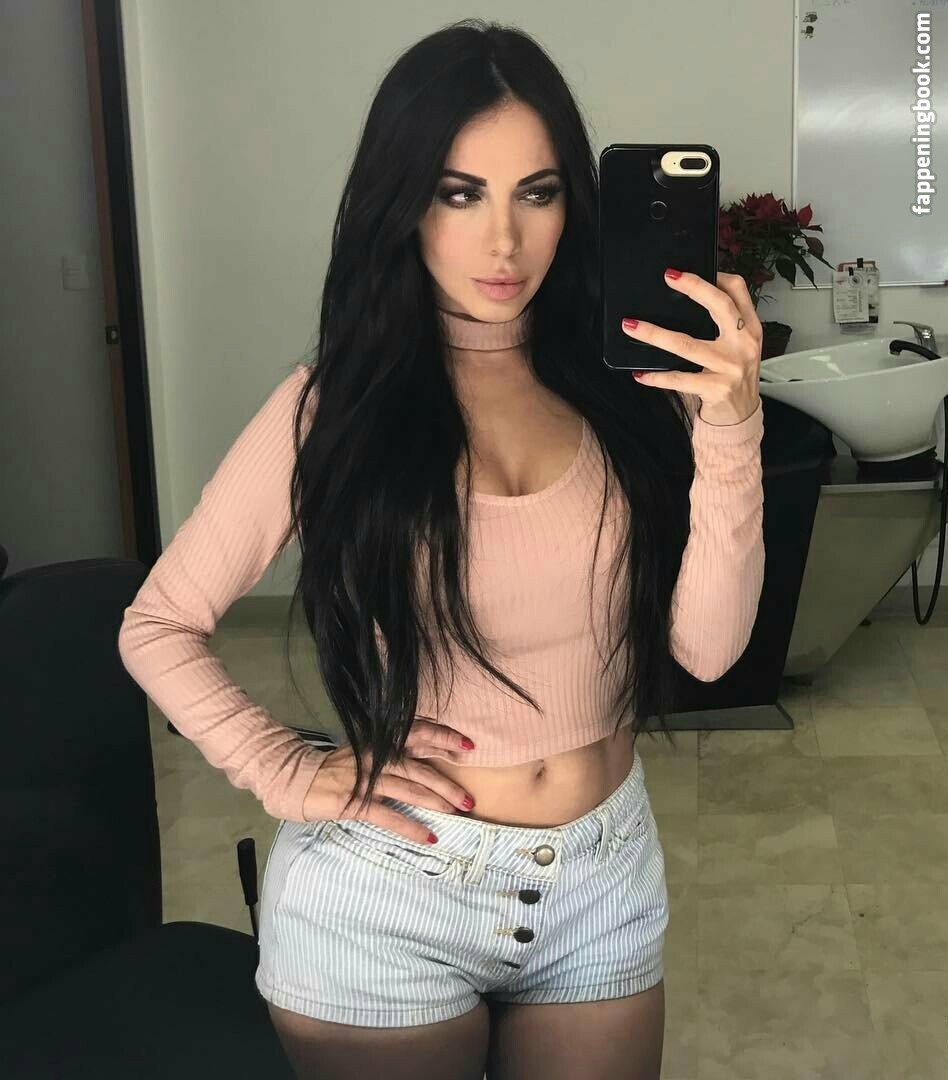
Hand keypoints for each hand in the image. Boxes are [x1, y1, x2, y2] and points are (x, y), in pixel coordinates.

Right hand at [301, 717, 476, 845]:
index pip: (418, 733)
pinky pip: (390, 817)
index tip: (468, 746)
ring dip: (436, 803)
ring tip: (457, 814)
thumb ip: (390, 751)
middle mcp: (378, 757)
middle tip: (469, 800)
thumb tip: (422, 757)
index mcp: (380, 742)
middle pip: (420, 768)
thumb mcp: (364, 751)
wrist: (298, 779)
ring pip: (410, 790)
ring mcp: (368, 780)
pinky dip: (411, 827)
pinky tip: (429, 837)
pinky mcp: (357, 803)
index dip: (444, 737)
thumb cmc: (334, 768)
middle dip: (447, 784)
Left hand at [623, 270, 762, 425]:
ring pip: (687, 345)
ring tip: (631, 326)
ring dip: (654, 334)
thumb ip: (725, 325)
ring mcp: (730, 368)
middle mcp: (744, 345)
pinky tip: (640, 374)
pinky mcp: (715, 389)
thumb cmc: (734, 377)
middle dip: (693, 288)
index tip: (690, 270)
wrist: (741, 416)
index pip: (738, 291)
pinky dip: (656, 377)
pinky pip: (678, 379)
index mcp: (750, 329)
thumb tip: (688, 300)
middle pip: (719, 307)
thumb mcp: (739, 346)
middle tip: (668, 277)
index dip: (716, 276)